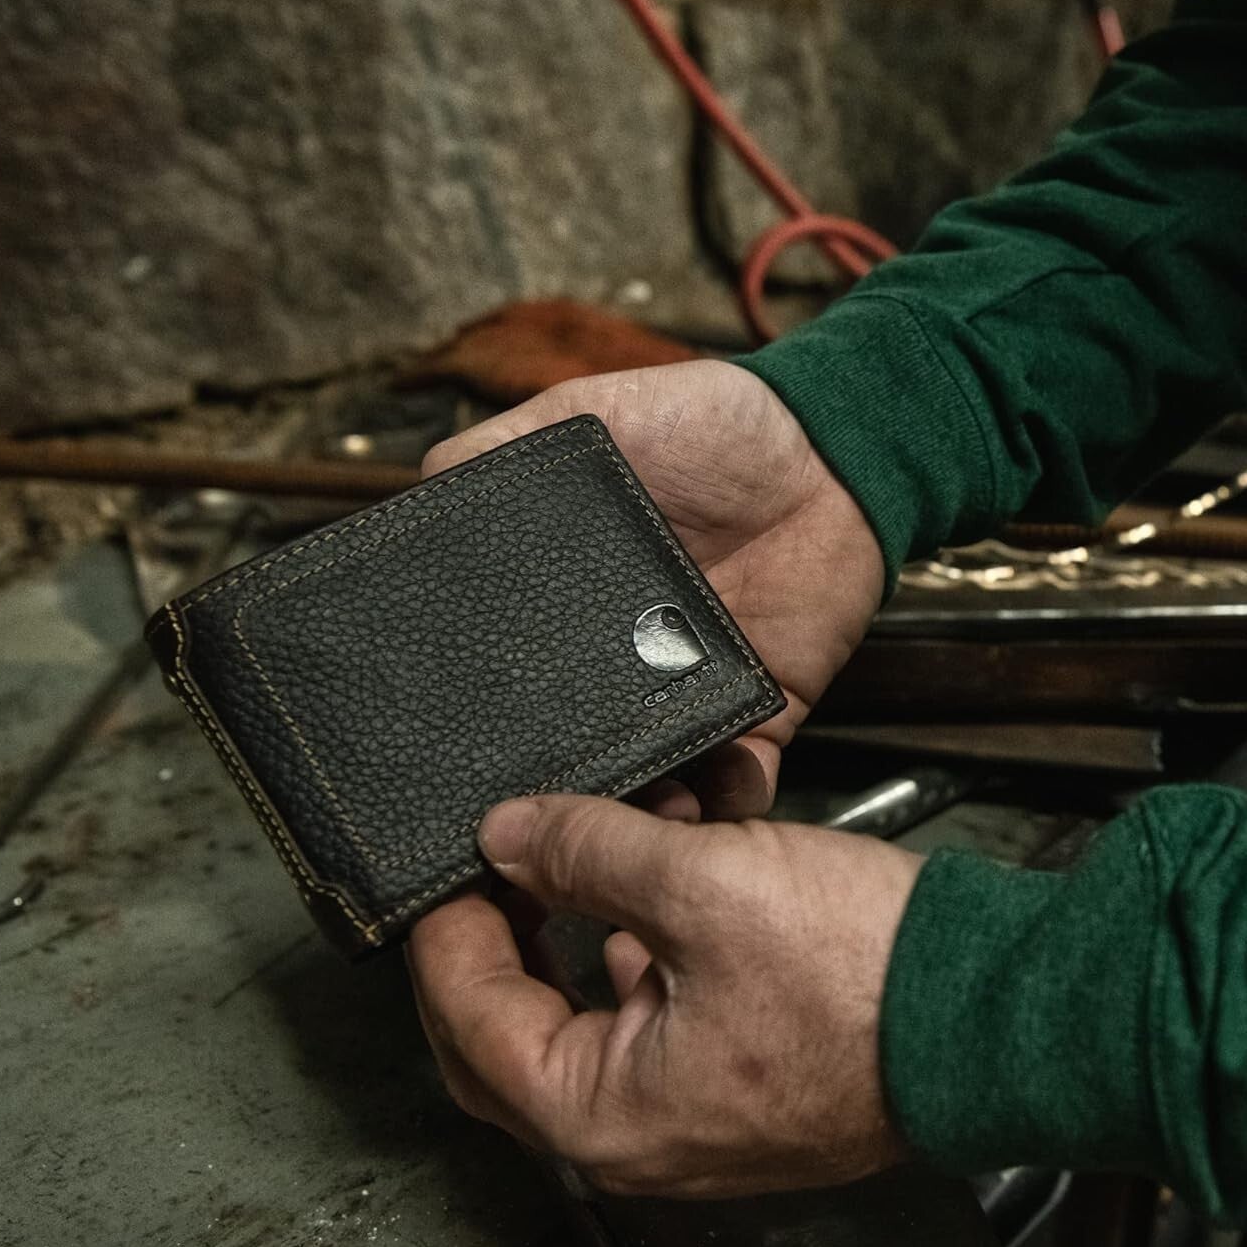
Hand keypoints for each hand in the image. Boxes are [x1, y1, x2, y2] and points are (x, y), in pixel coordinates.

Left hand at [407, 794, 922, 1196]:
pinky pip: (645, 1027)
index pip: (473, 1026)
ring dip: (563, 946)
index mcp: (605, 1114)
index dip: (446, 937)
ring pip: (581, 1030)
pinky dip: (627, 959)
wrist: (991, 1011)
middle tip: (482, 877)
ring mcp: (691, 1120)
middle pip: (511, 1046)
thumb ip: (589, 853)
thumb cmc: (864, 976)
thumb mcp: (705, 884)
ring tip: (567, 860)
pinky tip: (645, 894)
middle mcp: (640, 1140)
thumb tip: (509, 835)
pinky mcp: (735, 1087)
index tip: (443, 871)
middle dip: (489, 954)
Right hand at [422, 361, 883, 816]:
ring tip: (607, 831)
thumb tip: (417, 498)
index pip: (507, 682)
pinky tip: (694, 804)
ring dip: (630, 813)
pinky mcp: (756, 714)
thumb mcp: (585, 415)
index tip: (448, 762)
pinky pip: (734, 781)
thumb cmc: (708, 424)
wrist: (829, 447)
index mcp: (565, 610)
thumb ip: (499, 449)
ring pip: (646, 786)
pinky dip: (720, 803)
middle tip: (518, 823)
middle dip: (547, 796)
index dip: (478, 721)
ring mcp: (686, 697)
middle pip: (570, 751)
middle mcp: (616, 667)